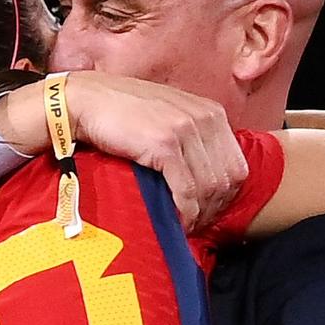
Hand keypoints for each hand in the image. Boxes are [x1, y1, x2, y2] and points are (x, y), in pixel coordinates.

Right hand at [66, 72, 248, 231]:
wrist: (88, 100)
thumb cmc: (122, 110)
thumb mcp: (169, 114)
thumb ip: (192, 136)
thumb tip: (205, 174)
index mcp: (211, 111)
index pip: (236, 165)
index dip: (225, 195)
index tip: (208, 210)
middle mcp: (204, 118)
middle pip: (226, 179)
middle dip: (213, 208)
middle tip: (196, 223)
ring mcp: (185, 130)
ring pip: (209, 188)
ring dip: (198, 214)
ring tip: (184, 225)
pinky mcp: (164, 145)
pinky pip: (186, 190)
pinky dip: (184, 211)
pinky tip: (176, 220)